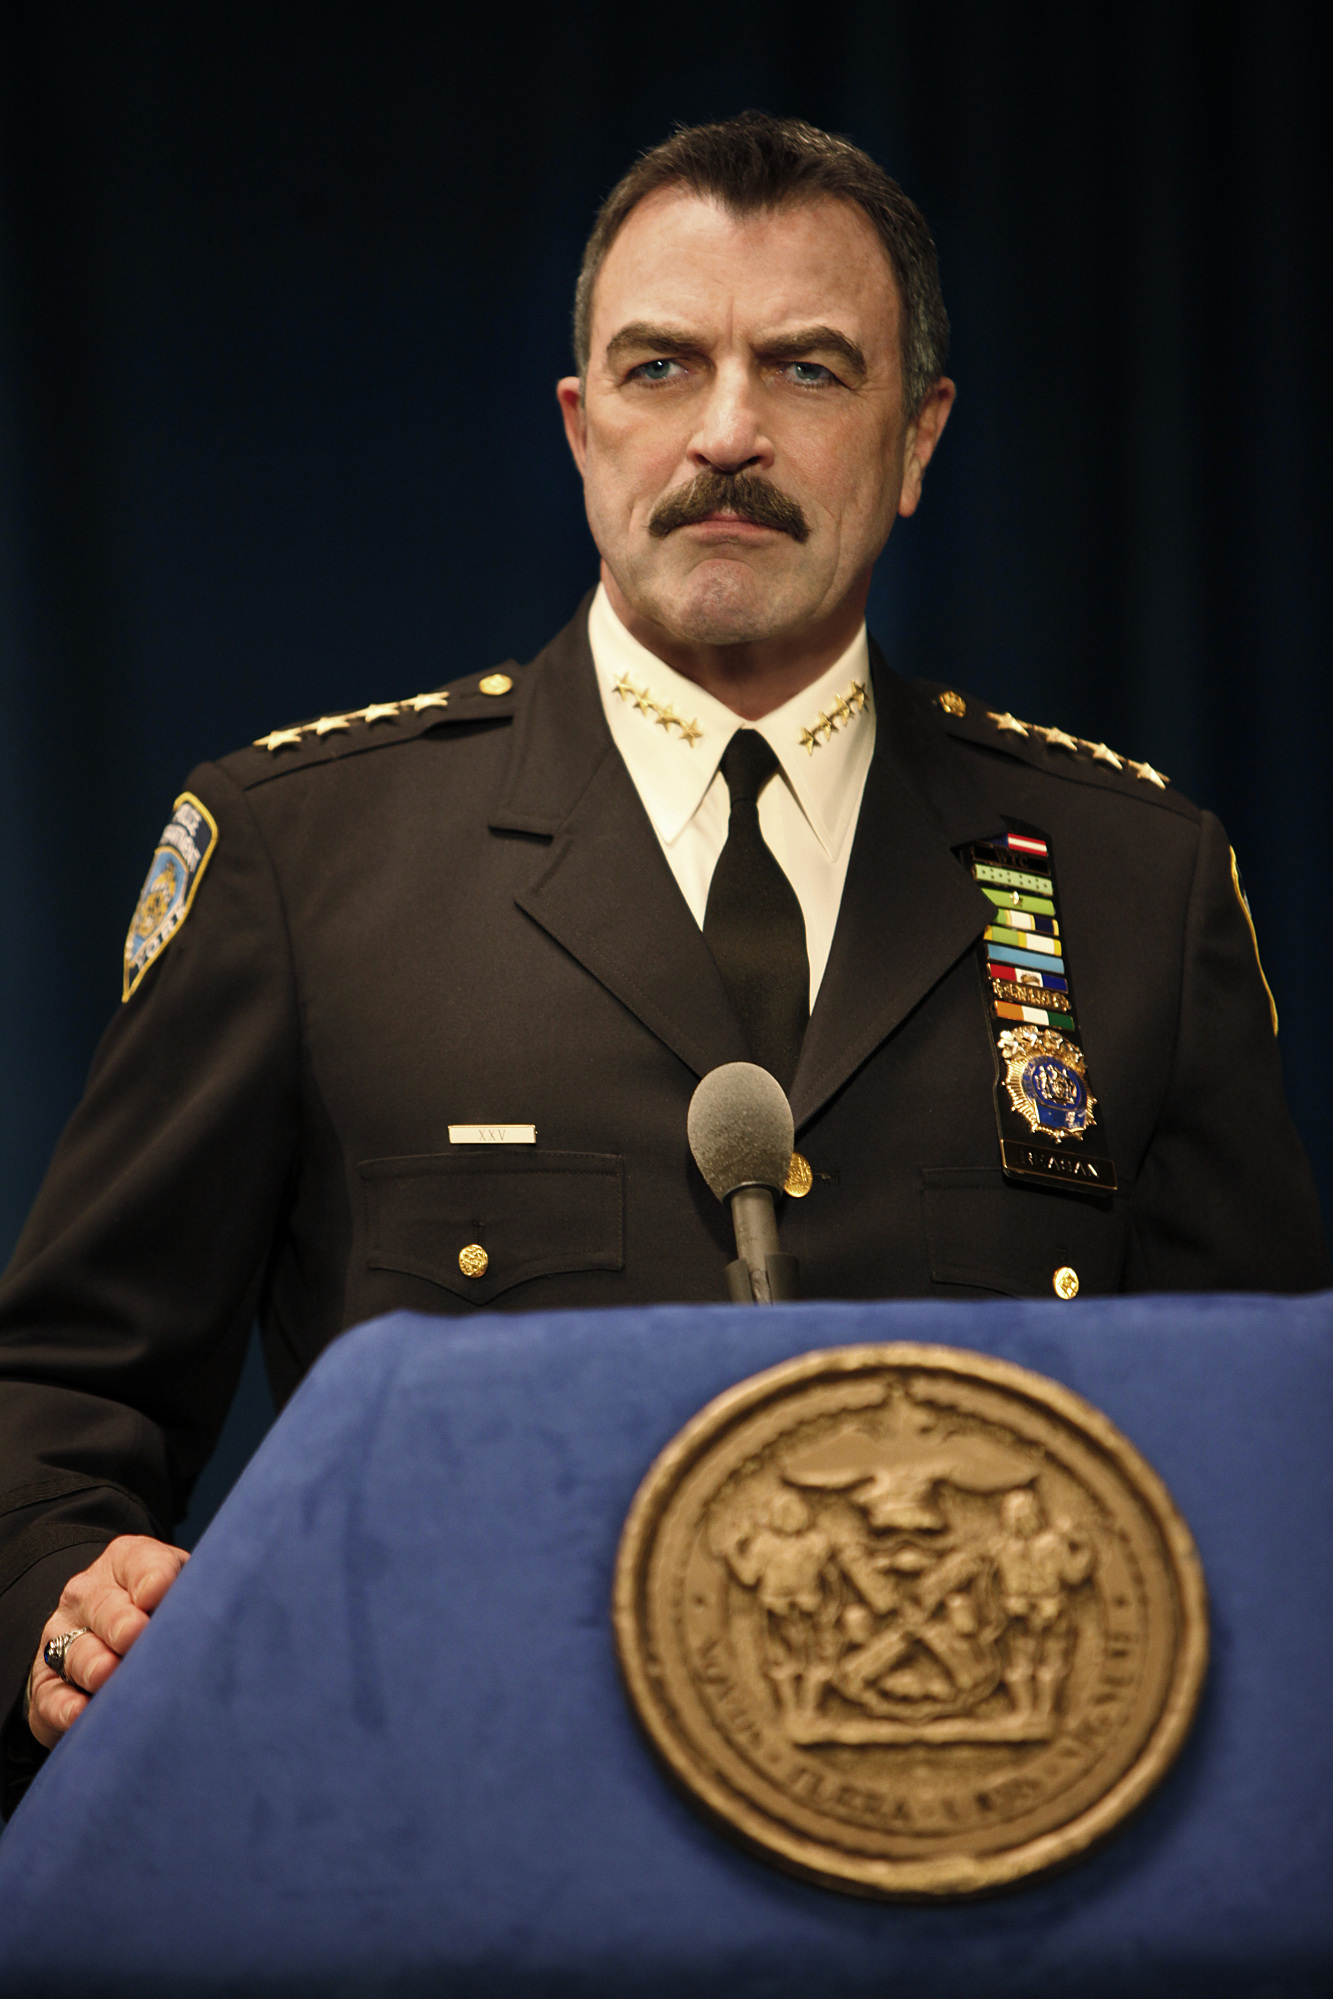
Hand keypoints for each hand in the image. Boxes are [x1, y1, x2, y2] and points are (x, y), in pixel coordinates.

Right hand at [26, 1535, 188, 1749]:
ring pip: (74, 1649)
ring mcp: (62, 1637)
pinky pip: (50, 1695)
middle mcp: (87, 1594)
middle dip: (119, 1620)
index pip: (139, 1561)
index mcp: (126, 1561)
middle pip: (102, 1604)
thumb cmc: (168, 1610)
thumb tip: (222, 1608)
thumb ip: (196, 1591)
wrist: (118, 1635)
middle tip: (135, 1635)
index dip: (152, 1577)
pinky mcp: (47, 1683)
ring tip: (108, 1673)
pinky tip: (80, 1713)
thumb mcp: (184, 1586)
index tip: (158, 1594)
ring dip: (92, 1662)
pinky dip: (64, 1706)